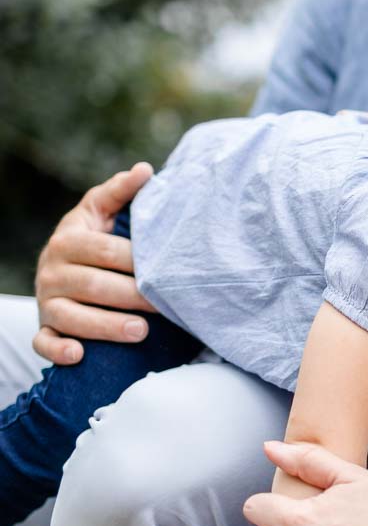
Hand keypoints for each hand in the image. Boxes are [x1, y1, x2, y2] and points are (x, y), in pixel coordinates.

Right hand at [34, 162, 154, 364]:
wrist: (62, 268)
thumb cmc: (92, 238)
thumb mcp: (100, 211)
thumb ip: (120, 192)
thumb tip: (145, 170)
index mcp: (68, 239)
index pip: (103, 250)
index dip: (135, 259)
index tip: (166, 267)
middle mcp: (52, 271)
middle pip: (92, 285)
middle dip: (129, 297)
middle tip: (163, 306)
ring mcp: (46, 302)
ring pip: (71, 317)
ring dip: (106, 327)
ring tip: (141, 332)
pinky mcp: (44, 328)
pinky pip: (44, 343)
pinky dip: (59, 351)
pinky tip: (80, 355)